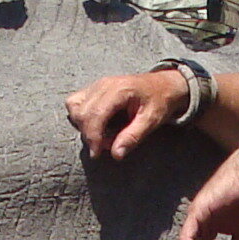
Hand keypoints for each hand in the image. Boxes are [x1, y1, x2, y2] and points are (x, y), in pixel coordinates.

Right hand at [65, 67, 187, 157]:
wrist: (164, 85)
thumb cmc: (160, 101)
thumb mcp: (152, 121)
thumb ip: (133, 137)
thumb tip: (115, 155)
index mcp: (119, 90)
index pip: (95, 114)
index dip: (93, 137)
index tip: (97, 154)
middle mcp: (104, 85)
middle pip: (82, 112)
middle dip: (89, 135)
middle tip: (107, 145)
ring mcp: (97, 85)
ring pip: (74, 107)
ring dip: (83, 126)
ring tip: (104, 135)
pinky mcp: (94, 88)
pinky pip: (75, 102)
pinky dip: (80, 116)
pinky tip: (96, 124)